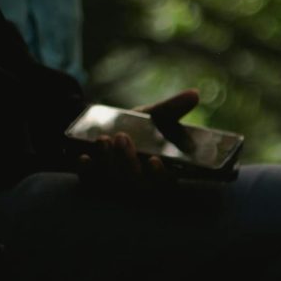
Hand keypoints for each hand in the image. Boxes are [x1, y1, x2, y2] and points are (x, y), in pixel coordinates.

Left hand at [77, 89, 199, 188]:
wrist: (106, 128)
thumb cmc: (138, 127)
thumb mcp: (154, 117)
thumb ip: (173, 109)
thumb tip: (195, 93)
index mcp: (162, 172)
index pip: (166, 183)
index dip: (160, 176)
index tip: (155, 160)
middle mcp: (143, 184)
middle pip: (138, 185)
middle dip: (128, 162)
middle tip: (122, 137)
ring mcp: (119, 186)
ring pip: (115, 182)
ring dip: (109, 162)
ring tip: (104, 139)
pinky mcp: (97, 183)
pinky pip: (92, 183)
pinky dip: (88, 172)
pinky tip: (85, 158)